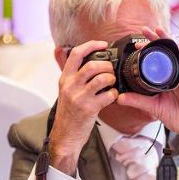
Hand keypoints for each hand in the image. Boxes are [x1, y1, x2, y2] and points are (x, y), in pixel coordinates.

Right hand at [49, 40, 117, 174]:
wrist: (65, 135)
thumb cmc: (69, 113)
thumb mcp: (66, 91)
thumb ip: (75, 76)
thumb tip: (90, 60)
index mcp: (65, 78)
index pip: (76, 53)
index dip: (91, 45)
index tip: (103, 44)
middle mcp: (70, 85)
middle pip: (92, 65)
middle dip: (107, 65)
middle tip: (111, 71)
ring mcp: (79, 97)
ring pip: (102, 78)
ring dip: (111, 78)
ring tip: (111, 83)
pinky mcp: (88, 108)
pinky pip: (108, 95)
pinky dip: (114, 94)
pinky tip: (112, 97)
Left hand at [116, 27, 178, 162]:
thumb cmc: (178, 117)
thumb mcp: (153, 107)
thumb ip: (137, 101)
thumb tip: (119, 97)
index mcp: (166, 80)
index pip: (156, 60)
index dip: (147, 51)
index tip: (136, 44)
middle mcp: (175, 75)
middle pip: (165, 53)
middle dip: (155, 40)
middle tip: (144, 29)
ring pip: (176, 54)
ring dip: (168, 40)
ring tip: (159, 29)